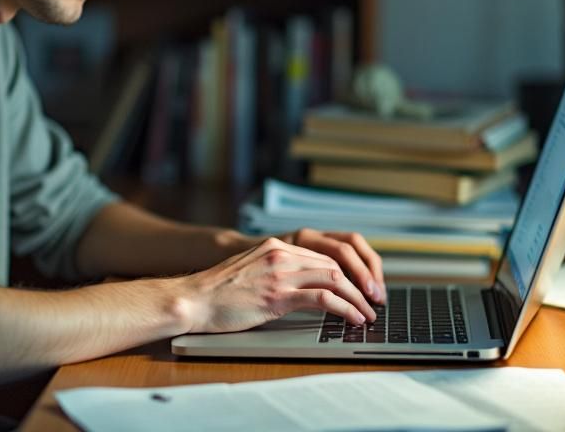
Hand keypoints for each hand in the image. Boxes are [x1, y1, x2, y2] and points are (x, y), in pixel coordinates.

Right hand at [176, 237, 377, 333]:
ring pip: (334, 279)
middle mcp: (281, 255)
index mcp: (275, 247)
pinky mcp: (278, 295)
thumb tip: (302, 290)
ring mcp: (280, 274)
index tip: (358, 290)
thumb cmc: (216, 293)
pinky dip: (345, 309)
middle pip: (334, 266)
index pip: (323, 256)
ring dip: (357, 299)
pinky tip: (353, 318)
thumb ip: (276, 273)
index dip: (346, 275)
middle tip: (372, 303)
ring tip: (367, 314)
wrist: (192, 299)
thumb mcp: (250, 272)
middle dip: (359, 286)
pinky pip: (323, 298)